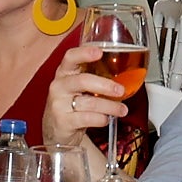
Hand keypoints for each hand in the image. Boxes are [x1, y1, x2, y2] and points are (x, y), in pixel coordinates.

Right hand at [39, 37, 132, 151]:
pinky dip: (101, 119)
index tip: (100, 52)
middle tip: (121, 90)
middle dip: (106, 85)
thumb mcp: (79, 86)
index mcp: (65, 72)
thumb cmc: (72, 103)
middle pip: (83, 80)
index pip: (71, 57)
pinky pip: (88, 118)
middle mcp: (59, 86)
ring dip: (110, 106)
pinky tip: (106, 119)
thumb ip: (95, 76)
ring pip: (90, 103)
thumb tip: (125, 72)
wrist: (57, 129)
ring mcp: (59, 104)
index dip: (85, 53)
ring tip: (122, 109)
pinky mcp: (64, 121)